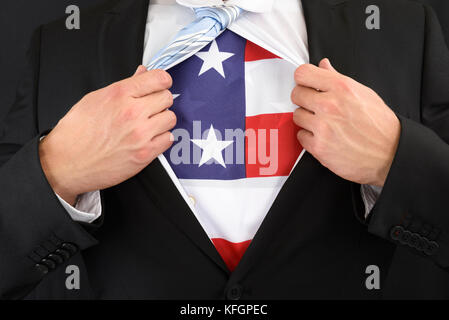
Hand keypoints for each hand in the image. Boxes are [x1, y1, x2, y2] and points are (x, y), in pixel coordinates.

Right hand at [39, 66, 175, 204]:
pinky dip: (162, 138)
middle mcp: (132, 112)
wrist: (66, 162)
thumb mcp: (95, 99)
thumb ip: (124, 86)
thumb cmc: (76, 132)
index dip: (162, 81)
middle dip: (160, 101)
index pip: (159, 79)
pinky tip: (149, 138)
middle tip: (150, 107)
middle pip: (167, 98)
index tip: (160, 85)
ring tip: (148, 124)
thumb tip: (142, 74)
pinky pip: (168, 139)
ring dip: (162, 120)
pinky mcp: (144, 154)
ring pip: (170, 118)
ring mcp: (140, 134)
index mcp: (119, 94)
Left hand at [291, 58, 400, 186]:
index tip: (306, 84)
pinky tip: (323, 137)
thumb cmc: (380, 125)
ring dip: (306, 119)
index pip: (303, 73)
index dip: (303, 79)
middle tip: (315, 106)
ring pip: (297, 115)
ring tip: (323, 123)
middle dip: (304, 99)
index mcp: (342, 87)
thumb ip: (338, 79)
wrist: (391, 154)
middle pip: (296, 94)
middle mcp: (330, 105)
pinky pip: (300, 136)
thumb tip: (323, 66)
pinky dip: (309, 137)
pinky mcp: (318, 147)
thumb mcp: (364, 93)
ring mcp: (323, 127)